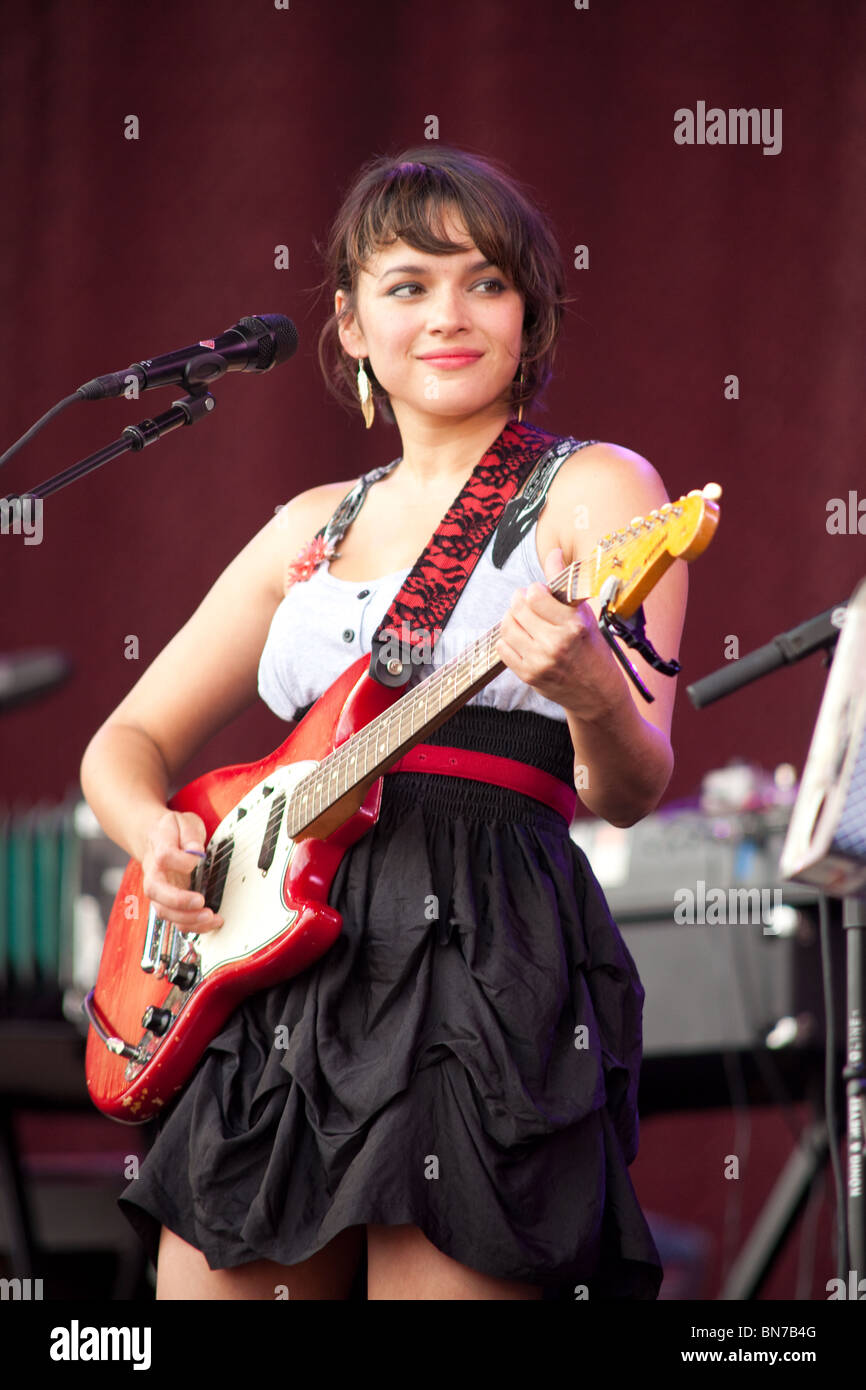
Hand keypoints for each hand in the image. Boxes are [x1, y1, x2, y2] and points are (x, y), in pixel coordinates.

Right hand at [140, 809, 223, 932]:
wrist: (155, 838)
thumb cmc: (172, 831)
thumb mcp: (183, 822)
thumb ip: (189, 834)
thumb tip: (196, 851)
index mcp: (158, 849)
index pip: (164, 856)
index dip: (182, 859)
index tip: (199, 855)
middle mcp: (154, 874)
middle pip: (156, 891)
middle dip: (178, 901)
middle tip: (201, 901)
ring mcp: (160, 891)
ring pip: (164, 911)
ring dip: (187, 918)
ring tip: (211, 917)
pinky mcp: (169, 902)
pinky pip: (175, 919)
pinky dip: (192, 925)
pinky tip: (210, 922)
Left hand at [494, 547, 623, 719]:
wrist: (596, 695)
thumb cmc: (593, 651)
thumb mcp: (585, 615)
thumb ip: (565, 584)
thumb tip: (554, 552)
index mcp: (573, 625)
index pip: (535, 595)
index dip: (534, 590)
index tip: (541, 594)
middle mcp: (555, 643)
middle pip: (517, 608)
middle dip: (520, 601)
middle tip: (528, 603)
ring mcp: (539, 661)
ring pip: (507, 627)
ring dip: (511, 618)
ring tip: (523, 619)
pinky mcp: (528, 675)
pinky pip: (503, 648)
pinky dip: (508, 639)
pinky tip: (521, 638)